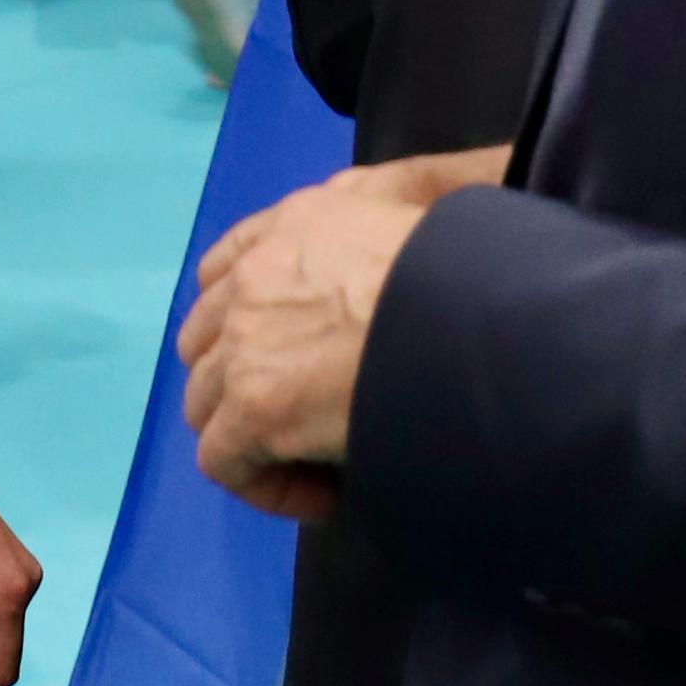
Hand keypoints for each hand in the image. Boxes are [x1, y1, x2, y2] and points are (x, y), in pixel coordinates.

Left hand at [180, 147, 509, 516]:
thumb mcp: (435, 202)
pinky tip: (321, 494)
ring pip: (205, 403)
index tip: (286, 357)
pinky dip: (263, 486)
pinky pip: (223, 461)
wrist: (481, 320)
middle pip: (204, 340)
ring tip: (312, 461)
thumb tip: (423, 199)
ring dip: (249, 435)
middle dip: (239, 380)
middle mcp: (254, 275)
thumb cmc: (474, 269)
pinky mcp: (252, 406)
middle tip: (301, 413)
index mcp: (297, 220)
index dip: (241, 320)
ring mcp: (245, 342)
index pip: (226, 267)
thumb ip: (410, 192)